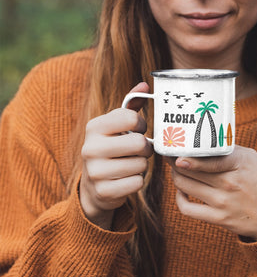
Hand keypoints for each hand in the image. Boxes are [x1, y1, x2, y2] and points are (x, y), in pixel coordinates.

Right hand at [80, 82, 152, 228]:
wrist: (93, 187)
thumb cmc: (111, 149)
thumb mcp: (115, 127)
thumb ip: (131, 106)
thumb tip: (145, 84)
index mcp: (94, 127)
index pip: (131, 118)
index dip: (142, 124)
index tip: (138, 130)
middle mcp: (90, 148)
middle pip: (139, 143)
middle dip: (145, 148)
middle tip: (139, 151)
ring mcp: (95, 172)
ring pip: (141, 164)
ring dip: (141, 165)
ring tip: (130, 164)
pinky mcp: (104, 192)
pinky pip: (137, 182)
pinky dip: (137, 181)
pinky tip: (126, 179)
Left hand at [169, 146, 256, 240]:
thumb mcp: (252, 158)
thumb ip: (228, 150)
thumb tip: (203, 142)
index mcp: (239, 164)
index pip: (209, 159)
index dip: (187, 156)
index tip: (175, 151)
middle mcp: (229, 183)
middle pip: (189, 170)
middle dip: (174, 161)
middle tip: (170, 154)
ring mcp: (222, 202)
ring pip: (184, 185)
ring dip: (175, 175)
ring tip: (176, 169)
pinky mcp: (217, 218)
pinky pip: (187, 209)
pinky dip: (179, 198)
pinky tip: (181, 190)